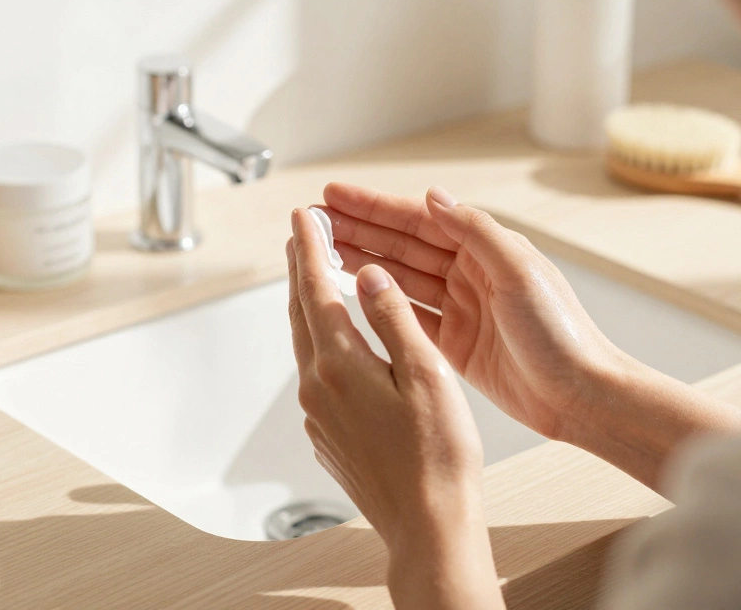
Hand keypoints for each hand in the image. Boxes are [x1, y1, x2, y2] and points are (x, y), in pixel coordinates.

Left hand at [288, 208, 502, 609]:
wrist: (428, 525)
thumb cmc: (439, 458)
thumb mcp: (427, 375)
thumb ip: (393, 319)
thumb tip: (369, 274)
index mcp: (341, 364)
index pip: (317, 288)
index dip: (312, 246)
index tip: (305, 215)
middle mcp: (317, 386)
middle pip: (301, 311)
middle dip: (302, 267)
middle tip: (302, 232)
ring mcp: (317, 413)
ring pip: (304, 343)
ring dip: (306, 303)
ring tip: (311, 276)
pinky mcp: (326, 435)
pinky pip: (314, 374)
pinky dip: (318, 343)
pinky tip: (333, 342)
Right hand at [319, 183, 630, 441]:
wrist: (582, 396)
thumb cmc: (562, 335)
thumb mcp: (520, 272)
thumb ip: (476, 232)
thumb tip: (435, 196)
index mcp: (488, 249)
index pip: (419, 220)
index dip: (374, 207)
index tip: (335, 196)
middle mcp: (472, 274)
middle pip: (402, 245)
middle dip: (357, 230)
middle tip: (314, 220)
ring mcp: (462, 309)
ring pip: (399, 278)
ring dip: (361, 262)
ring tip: (320, 252)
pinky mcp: (456, 345)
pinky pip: (407, 317)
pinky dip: (379, 305)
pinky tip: (352, 295)